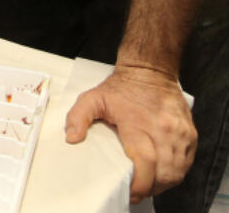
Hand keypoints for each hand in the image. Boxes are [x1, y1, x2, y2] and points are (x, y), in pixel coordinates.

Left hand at [64, 63, 195, 202]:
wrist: (149, 70)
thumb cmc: (120, 88)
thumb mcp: (92, 98)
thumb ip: (77, 117)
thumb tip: (72, 139)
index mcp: (138, 123)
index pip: (145, 161)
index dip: (139, 183)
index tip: (129, 191)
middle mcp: (164, 129)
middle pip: (163, 172)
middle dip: (149, 187)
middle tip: (134, 191)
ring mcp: (180, 133)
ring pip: (177, 172)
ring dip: (162, 183)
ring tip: (146, 184)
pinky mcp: (190, 134)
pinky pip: (186, 163)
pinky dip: (174, 173)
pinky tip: (160, 174)